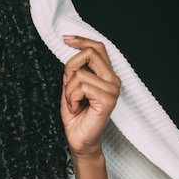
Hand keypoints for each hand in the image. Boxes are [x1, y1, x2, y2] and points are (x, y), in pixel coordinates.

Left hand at [60, 36, 120, 158]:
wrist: (79, 140)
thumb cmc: (76, 115)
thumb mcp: (70, 87)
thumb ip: (74, 70)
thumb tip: (71, 50)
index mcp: (106, 75)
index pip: (98, 47)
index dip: (81, 40)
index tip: (65, 38)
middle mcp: (113, 80)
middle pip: (90, 54)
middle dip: (70, 68)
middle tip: (69, 88)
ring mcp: (113, 90)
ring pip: (80, 74)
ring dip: (68, 91)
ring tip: (74, 103)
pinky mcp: (108, 100)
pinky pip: (81, 87)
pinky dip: (71, 99)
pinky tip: (77, 108)